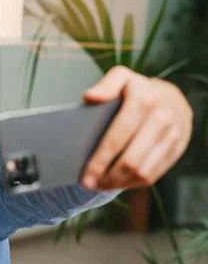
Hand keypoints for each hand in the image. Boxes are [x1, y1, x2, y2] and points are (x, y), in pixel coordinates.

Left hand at [81, 66, 192, 190]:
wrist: (171, 98)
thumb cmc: (136, 91)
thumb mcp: (121, 79)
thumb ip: (105, 85)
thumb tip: (89, 97)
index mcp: (144, 99)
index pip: (118, 136)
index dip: (100, 160)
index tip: (85, 176)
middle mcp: (162, 118)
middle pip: (130, 160)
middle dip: (106, 177)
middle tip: (88, 184)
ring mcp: (173, 135)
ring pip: (142, 172)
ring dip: (118, 183)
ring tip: (100, 185)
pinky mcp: (177, 150)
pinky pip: (152, 174)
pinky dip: (131, 183)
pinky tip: (116, 182)